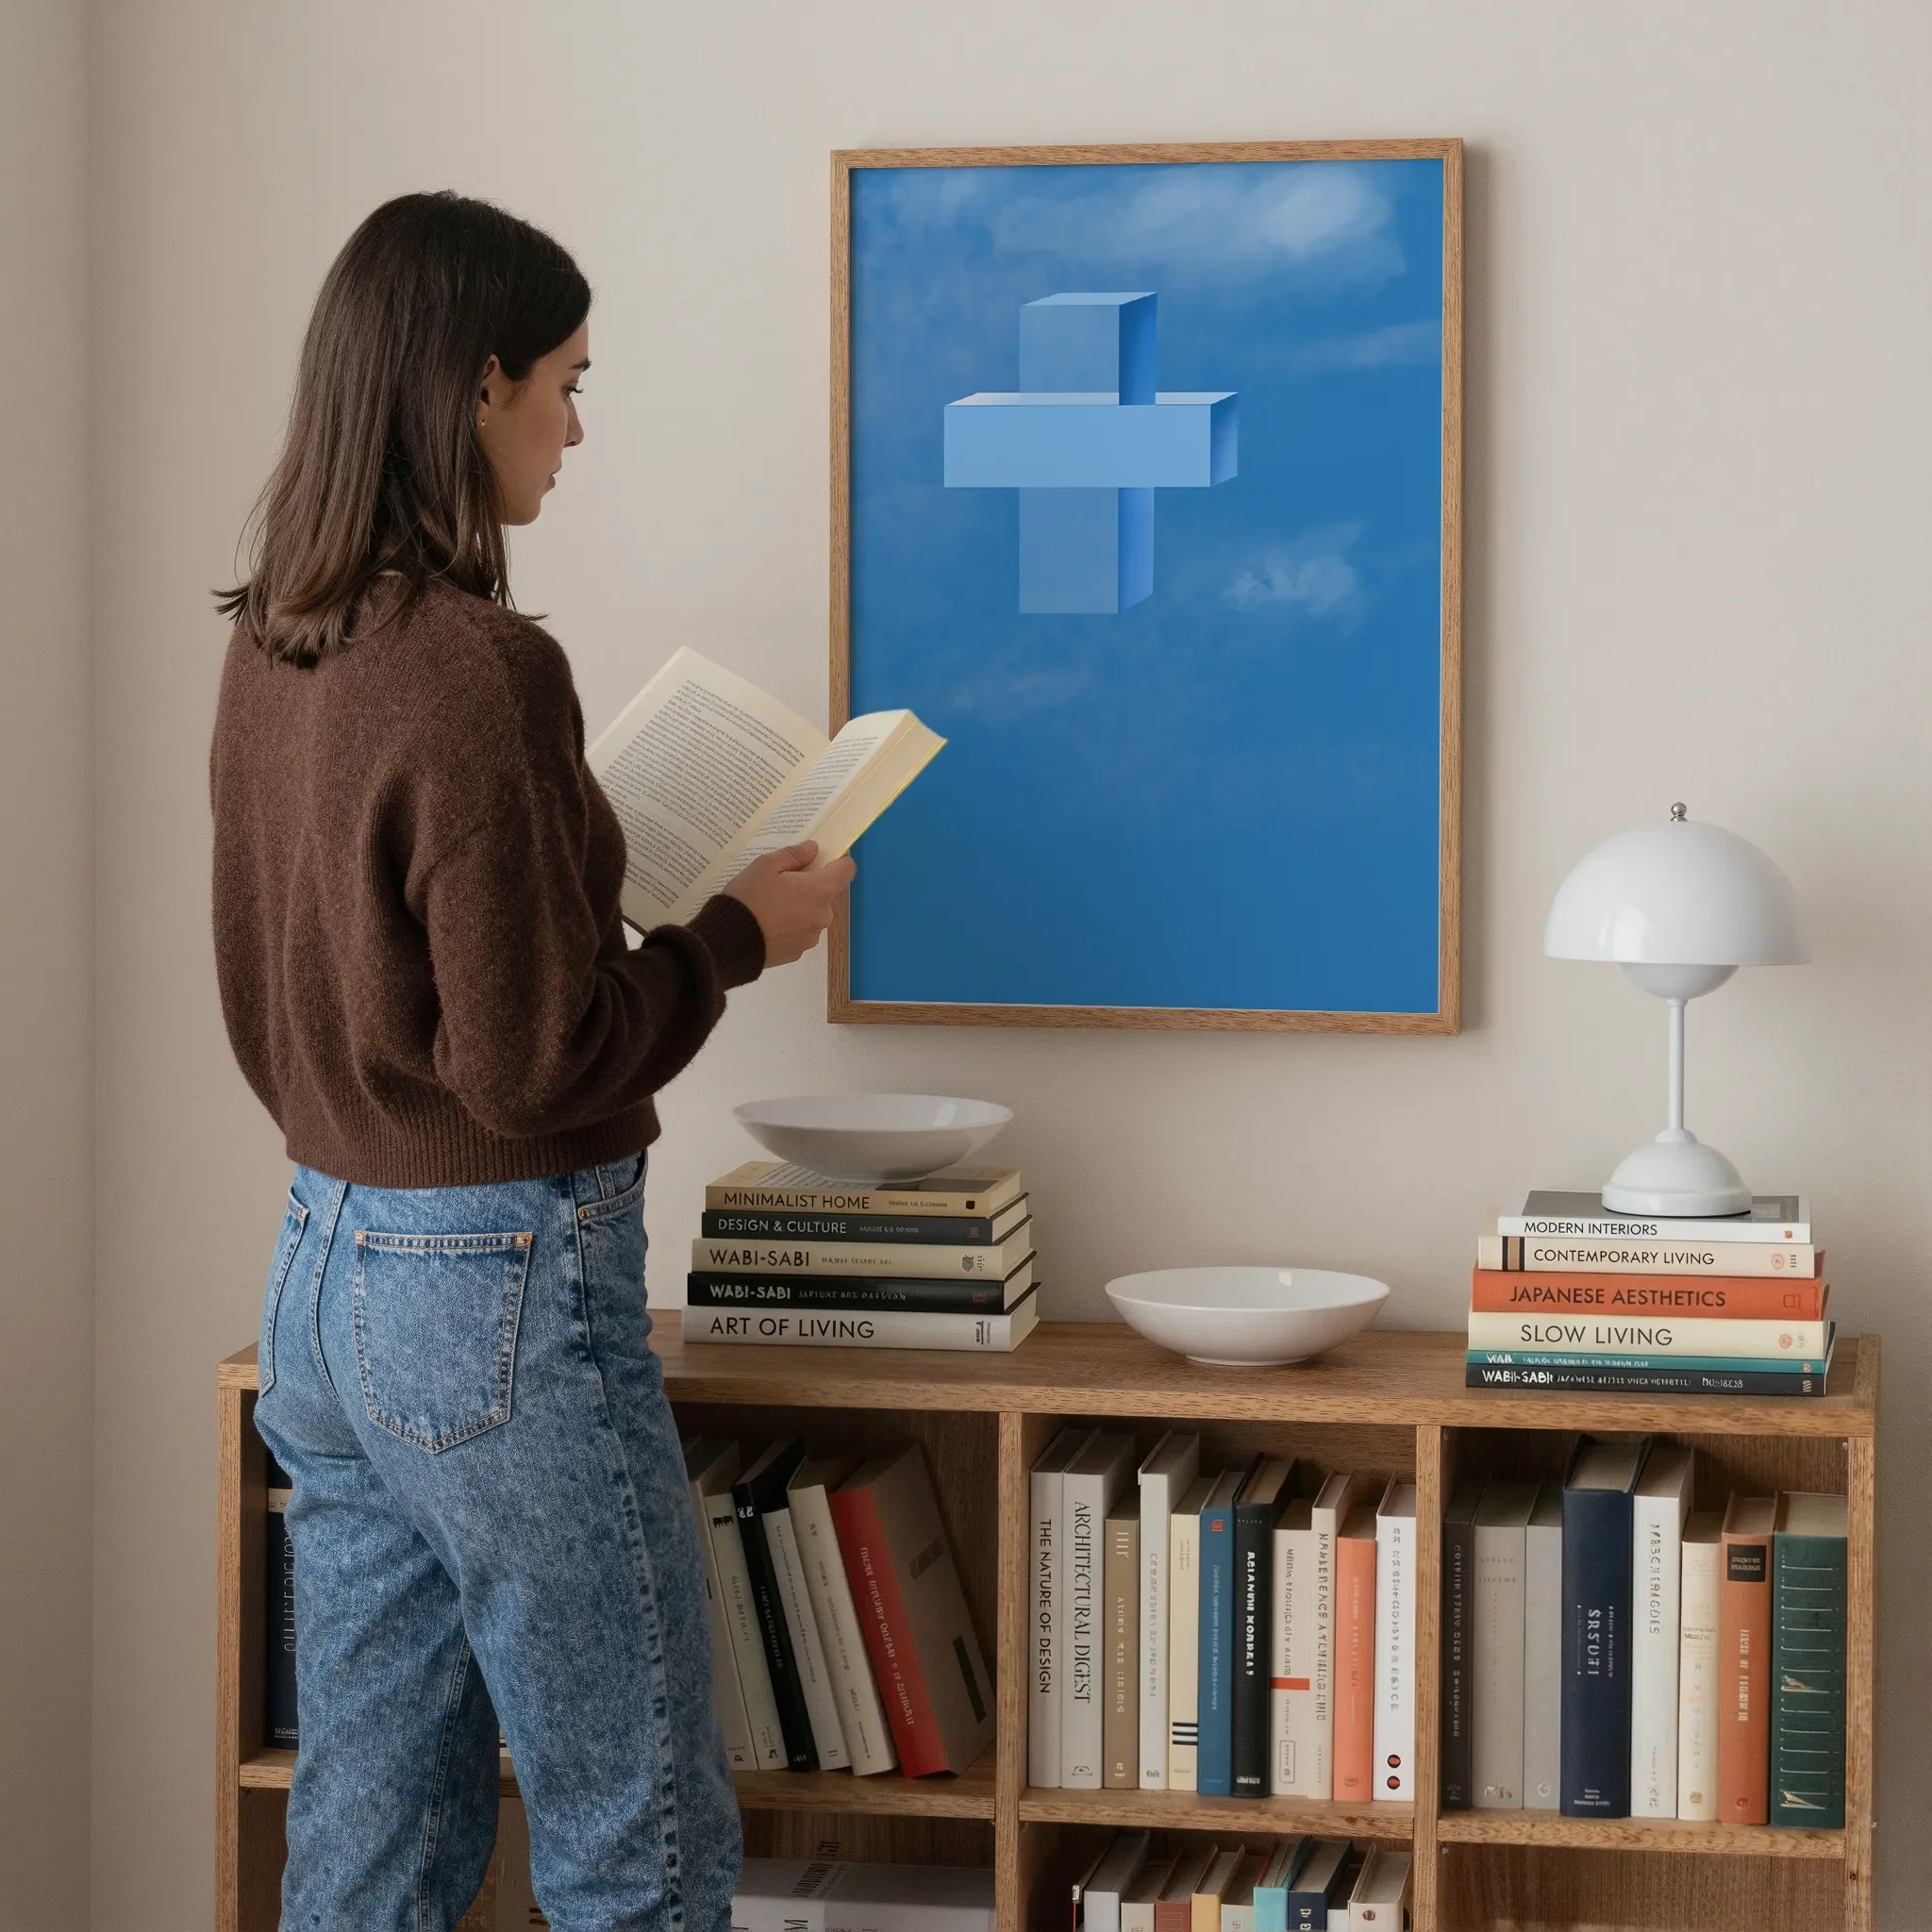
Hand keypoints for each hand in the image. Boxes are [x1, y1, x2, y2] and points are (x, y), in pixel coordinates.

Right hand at [724, 841, 856, 967]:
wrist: (729, 942)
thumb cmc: (750, 897)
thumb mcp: (765, 865)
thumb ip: (794, 855)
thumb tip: (813, 850)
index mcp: (820, 890)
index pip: (847, 870)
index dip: (838, 861)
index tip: (821, 859)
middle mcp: (823, 915)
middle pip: (826, 894)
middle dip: (810, 887)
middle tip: (781, 884)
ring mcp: (811, 937)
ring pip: (812, 915)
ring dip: (800, 909)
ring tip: (770, 908)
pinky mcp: (797, 953)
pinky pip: (799, 933)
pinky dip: (789, 928)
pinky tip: (767, 926)